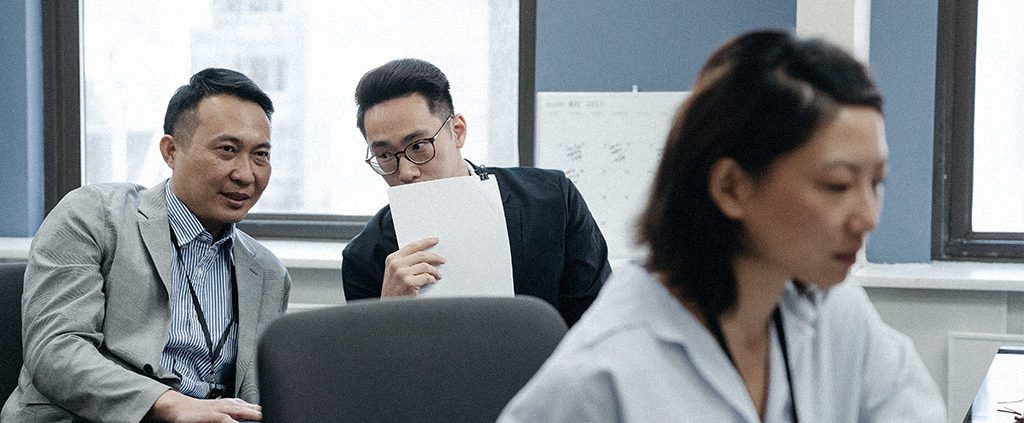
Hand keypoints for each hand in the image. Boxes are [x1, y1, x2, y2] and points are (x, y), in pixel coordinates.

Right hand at [147, 390, 261, 421]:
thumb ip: (232, 415)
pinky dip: (230, 421)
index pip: (247, 406)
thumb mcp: (218, 413)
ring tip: (260, 416)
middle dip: (257, 411)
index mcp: (229, 404)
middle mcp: (225, 405)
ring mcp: (217, 409)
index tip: (270, 413)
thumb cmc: (198, 413)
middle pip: (245, 407)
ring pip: (236, 410)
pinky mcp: (208, 415)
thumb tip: (246, 415)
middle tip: (270, 414)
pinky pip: (222, 418)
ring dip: (248, 413)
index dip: (258, 409)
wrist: (177, 407)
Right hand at [382, 237, 445, 296]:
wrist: (388, 308)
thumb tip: (425, 255)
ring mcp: (402, 273)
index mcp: (392, 259)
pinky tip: (433, 281)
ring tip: (438, 275)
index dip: (425, 242)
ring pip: (426, 266)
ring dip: (435, 271)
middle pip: (421, 255)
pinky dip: (432, 279)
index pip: (412, 246)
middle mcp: (396, 264)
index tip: (435, 240)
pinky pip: (427, 277)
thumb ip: (405, 262)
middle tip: (443, 260)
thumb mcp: (394, 273)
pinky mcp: (408, 283)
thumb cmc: (394, 291)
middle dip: (435, 257)